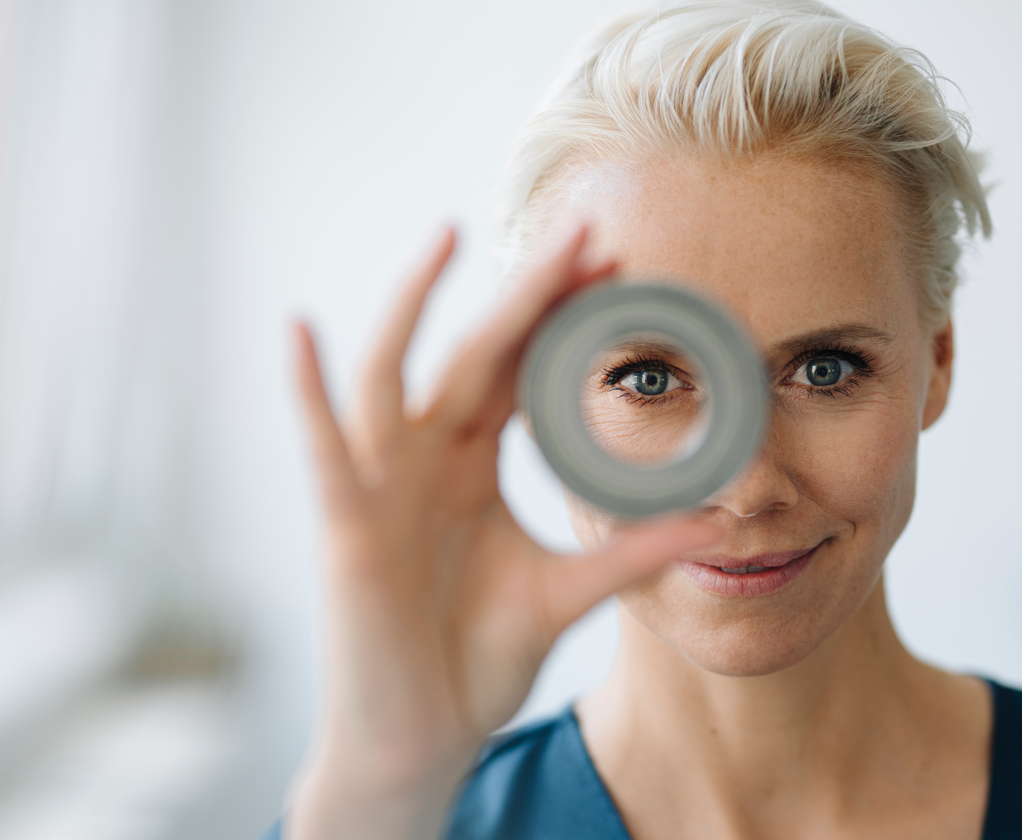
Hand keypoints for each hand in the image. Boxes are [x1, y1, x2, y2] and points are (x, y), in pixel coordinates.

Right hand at [284, 226, 720, 838]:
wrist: (422, 737)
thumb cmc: (475, 660)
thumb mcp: (568, 592)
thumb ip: (635, 551)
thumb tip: (720, 519)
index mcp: (470, 467)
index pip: (519, 371)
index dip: (562, 320)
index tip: (619, 268)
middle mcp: (423, 459)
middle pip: (474, 354)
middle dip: (526, 292)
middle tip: (582, 229)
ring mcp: (381, 485)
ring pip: (392, 375)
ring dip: (415, 305)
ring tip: (448, 237)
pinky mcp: (344, 524)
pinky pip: (323, 448)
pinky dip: (306, 390)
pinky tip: (301, 331)